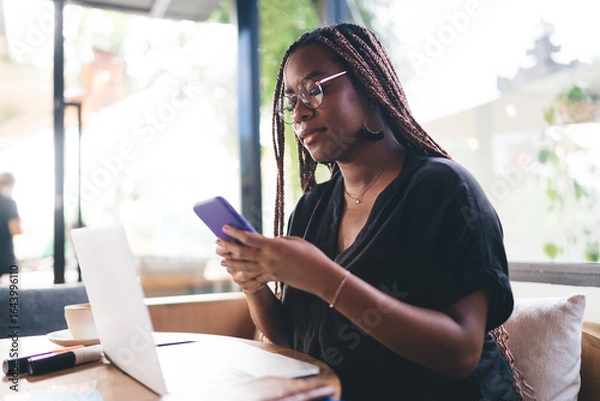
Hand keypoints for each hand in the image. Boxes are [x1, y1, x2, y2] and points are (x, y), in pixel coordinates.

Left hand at [215, 225, 337, 294]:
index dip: (235, 232)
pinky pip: (254, 278)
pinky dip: (243, 276)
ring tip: (221, 260)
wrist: (320, 276)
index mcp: (274, 245)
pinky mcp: (272, 279)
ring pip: (245, 266)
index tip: (225, 227)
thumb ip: (279, 240)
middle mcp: (269, 258)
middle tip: (217, 242)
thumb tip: (269, 241)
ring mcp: (269, 270)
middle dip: (228, 246)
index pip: (249, 237)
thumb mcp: (295, 241)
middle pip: (242, 252)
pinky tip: (235, 274)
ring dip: (231, 262)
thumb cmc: (311, 255)